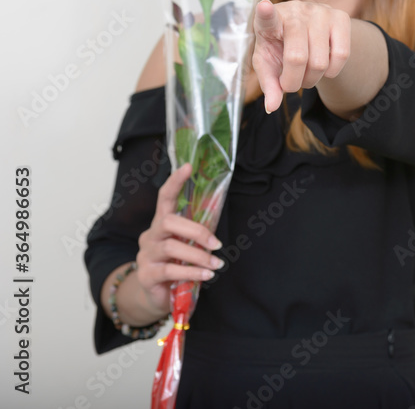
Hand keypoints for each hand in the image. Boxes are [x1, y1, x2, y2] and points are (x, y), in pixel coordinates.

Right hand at [135, 163, 223, 315]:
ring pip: (171, 247)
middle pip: (169, 222)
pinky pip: (170, 270)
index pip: (164, 198)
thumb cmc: (176, 266)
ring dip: (198, 256)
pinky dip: (192, 272)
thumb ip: (195, 236)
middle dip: (197, 231)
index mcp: (162, 224)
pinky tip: (206, 275)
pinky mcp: (146, 275)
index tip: (188, 166)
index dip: (174, 181)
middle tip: (217, 244)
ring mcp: (146, 255)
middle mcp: (151, 235)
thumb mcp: (186, 247)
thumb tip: (219, 232)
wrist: (157, 297)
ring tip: (216, 264)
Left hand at [251, 0, 351, 113]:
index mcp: (270, 21)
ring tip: (307, 76)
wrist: (309, 31)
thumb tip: (271, 107)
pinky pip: (342, 55)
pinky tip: (325, 68)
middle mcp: (295, 11)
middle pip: (297, 58)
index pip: (267, 17)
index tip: (263, 6)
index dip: (265, 13)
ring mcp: (319, 12)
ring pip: (320, 61)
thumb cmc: (282, 48)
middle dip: (294, 82)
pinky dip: (333, 71)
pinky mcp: (341, 16)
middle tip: (291, 84)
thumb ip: (269, 84)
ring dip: (313, 80)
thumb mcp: (270, 65)